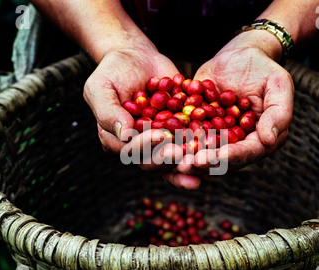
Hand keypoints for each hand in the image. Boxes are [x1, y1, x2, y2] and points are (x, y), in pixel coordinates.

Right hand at [83, 44, 201, 188]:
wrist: (137, 58)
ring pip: (172, 161)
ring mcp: (159, 144)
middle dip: (168, 158)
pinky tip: (217, 152)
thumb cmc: (113, 71)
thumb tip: (125, 135)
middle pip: (152, 161)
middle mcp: (137, 148)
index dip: (145, 145)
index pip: (130, 150)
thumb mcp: (101, 87)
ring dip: (188, 163)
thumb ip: (108, 112)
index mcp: (115, 141)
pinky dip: (202, 151)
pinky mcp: (178, 136)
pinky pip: (190, 147)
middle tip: (183, 152)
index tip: (161, 134)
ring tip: (204, 161)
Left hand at [177, 30, 293, 175]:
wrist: (239, 53)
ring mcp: (215, 136)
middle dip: (203, 162)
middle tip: (187, 164)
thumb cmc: (264, 68)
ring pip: (199, 150)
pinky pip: (184, 134)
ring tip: (171, 156)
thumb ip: (278, 114)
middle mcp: (236, 143)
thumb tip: (269, 140)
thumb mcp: (278, 85)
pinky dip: (173, 137)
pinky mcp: (197, 125)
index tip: (217, 158)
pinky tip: (159, 137)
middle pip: (220, 159)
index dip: (231, 157)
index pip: (246, 153)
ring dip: (185, 156)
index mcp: (260, 140)